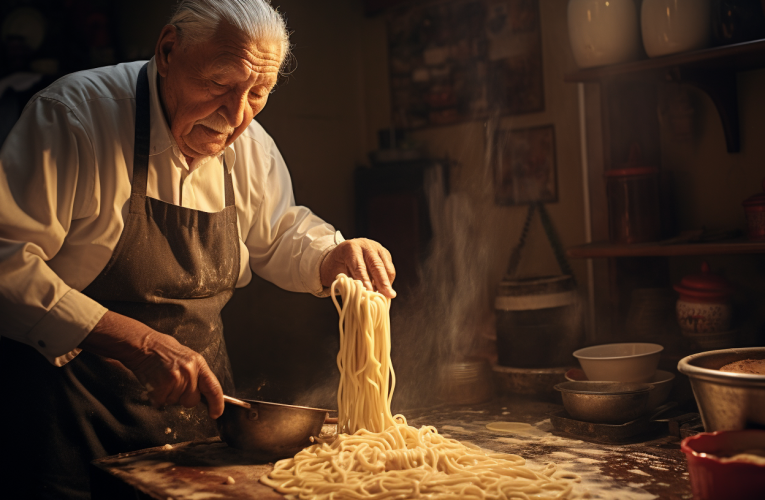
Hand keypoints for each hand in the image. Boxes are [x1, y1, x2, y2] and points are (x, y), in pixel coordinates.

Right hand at [80, 311, 224, 418]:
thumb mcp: (187, 358)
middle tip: (173, 384)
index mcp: (198, 363)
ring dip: (168, 395)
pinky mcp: (162, 386)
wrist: (143, 345)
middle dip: (183, 398)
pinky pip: (162, 402)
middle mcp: (190, 371)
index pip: (213, 387)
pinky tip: (155, 384)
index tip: (216, 414)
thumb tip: (203, 392)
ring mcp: (176, 378)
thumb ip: (196, 374)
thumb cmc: (164, 351)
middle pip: (192, 401)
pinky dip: (156, 397)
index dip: (216, 403)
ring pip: (175, 402)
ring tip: (162, 379)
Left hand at [320, 238, 395, 297]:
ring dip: (388, 283)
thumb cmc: (337, 264)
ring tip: (388, 296)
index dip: (365, 280)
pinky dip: (389, 280)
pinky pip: (389, 268)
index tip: (370, 291)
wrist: (343, 251)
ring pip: (386, 267)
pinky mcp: (385, 253)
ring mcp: (377, 248)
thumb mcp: (335, 271)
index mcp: (351, 248)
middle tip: (388, 294)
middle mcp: (366, 246)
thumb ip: (346, 282)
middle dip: (383, 281)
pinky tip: (385, 289)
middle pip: (377, 265)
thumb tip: (357, 296)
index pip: (359, 266)